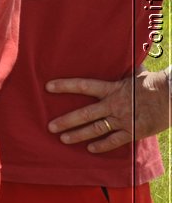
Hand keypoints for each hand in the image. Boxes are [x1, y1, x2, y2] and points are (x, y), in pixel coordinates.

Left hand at [47, 69, 171, 152]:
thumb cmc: (154, 82)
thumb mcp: (135, 72)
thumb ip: (121, 69)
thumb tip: (115, 54)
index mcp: (113, 88)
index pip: (84, 85)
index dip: (65, 86)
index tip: (48, 86)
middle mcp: (114, 105)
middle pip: (85, 114)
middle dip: (66, 121)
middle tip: (50, 126)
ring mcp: (123, 119)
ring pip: (96, 129)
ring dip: (78, 135)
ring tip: (63, 139)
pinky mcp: (133, 131)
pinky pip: (114, 140)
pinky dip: (102, 145)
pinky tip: (90, 148)